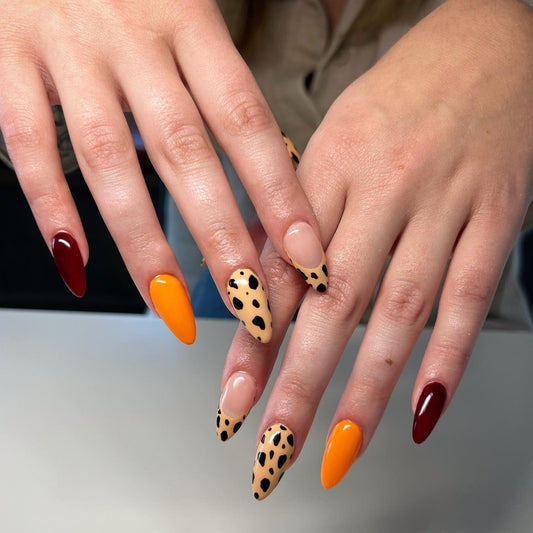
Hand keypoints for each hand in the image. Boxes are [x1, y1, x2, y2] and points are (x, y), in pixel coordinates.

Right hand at [0, 0, 325, 342]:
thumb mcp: (184, 7)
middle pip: (185, 151)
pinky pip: (27, 141)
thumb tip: (269, 155)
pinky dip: (50, 203)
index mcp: (189, 19)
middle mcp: (132, 38)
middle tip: (246, 298)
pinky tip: (76, 258)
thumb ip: (218, 77)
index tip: (303, 254)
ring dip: (142, 240)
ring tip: (171, 302)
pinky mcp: (6, 58)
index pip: (246, 121)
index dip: (277, 192)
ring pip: (110, 159)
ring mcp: (66, 50)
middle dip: (219, 233)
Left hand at [218, 0, 532, 498]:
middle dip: (299, 382)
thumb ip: (300, 214)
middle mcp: (382, 189)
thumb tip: (265, 286)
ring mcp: (443, 206)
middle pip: (334, 301)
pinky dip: (447, 358)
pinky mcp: (495, 218)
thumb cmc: (400, 98)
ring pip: (399, 311)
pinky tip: (422, 408)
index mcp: (329, 166)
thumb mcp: (333, 140)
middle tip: (273, 446)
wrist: (490, 46)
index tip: (234, 398)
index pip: (282, 268)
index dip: (254, 339)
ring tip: (338, 448)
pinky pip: (468, 297)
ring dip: (366, 388)